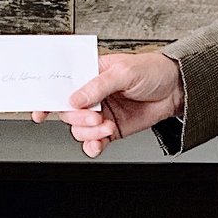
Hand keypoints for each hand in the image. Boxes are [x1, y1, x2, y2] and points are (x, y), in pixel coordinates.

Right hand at [34, 51, 185, 157]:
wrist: (177, 89)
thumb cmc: (152, 71)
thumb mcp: (124, 71)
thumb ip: (97, 86)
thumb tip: (75, 98)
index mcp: (90, 74)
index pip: (62, 86)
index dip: (48, 99)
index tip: (41, 112)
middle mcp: (92, 95)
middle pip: (68, 112)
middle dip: (79, 118)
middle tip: (96, 116)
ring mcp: (101, 113)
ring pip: (79, 130)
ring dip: (90, 133)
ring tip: (107, 126)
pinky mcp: (111, 129)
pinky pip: (94, 142)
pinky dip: (93, 147)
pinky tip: (99, 145)